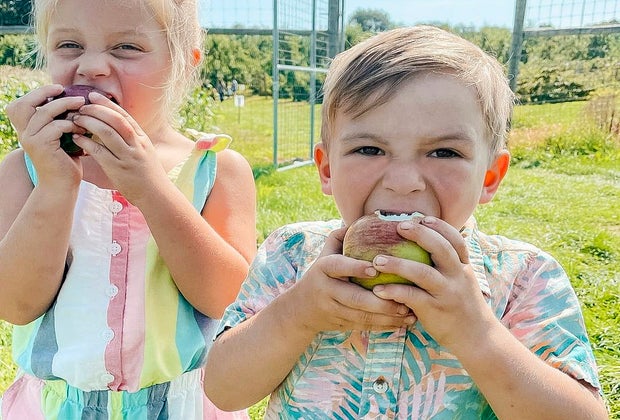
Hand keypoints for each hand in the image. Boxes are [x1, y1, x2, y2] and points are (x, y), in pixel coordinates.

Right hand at [5, 84, 84, 186]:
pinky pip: (56, 126)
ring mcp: (30, 140)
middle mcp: (24, 133)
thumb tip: (73, 99)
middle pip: (24, 104)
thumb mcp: (60, 137)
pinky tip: (81, 127)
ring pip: (44, 113)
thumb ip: (59, 121)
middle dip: (44, 93)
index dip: (36, 94)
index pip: (20, 105)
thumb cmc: (66, 161)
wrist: (63, 185)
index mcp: (26, 130)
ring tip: (82, 104)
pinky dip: (70, 123)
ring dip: (65, 105)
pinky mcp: (42, 146)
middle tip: (64, 89)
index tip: (57, 89)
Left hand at [71, 92, 168, 202]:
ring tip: (76, 119)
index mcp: (142, 139)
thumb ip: (132, 139)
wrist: (156, 195)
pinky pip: (99, 152)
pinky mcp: (118, 170)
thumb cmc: (148, 175)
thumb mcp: (145, 152)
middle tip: (80, 106)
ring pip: (107, 133)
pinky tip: (76, 138)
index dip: (107, 104)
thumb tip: (115, 126)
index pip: (124, 116)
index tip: (93, 96)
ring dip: (89, 123)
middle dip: (96, 110)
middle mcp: (137, 145)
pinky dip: (86, 142)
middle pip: (116, 120)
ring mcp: (128, 157)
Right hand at [287, 227, 415, 334]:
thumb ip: (342, 236)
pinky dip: (386, 326)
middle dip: (380, 301)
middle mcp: (326, 291)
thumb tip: (370, 216)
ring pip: (362, 317)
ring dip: (388, 316)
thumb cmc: (321, 273)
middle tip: (404, 296)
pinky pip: (365, 327)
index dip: (355, 268)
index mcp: (322, 269)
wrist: (300, 309)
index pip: (337, 267)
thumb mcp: (325, 253)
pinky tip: (405, 322)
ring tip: (410, 311)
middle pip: (354, 298)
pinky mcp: (341, 324)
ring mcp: (333, 310)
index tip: (375, 268)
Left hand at [370, 216, 496, 351]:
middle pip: (441, 248)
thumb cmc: (462, 306)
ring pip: (422, 272)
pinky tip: (377, 290)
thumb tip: (425, 245)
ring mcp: (446, 293)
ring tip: (377, 260)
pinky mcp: (435, 310)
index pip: (456, 240)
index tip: (422, 218)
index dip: (439, 226)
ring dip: (398, 264)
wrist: (477, 338)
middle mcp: (457, 276)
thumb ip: (447, 265)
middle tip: (398, 226)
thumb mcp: (461, 282)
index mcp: (463, 267)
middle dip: (420, 234)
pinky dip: (394, 292)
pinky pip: (411, 297)